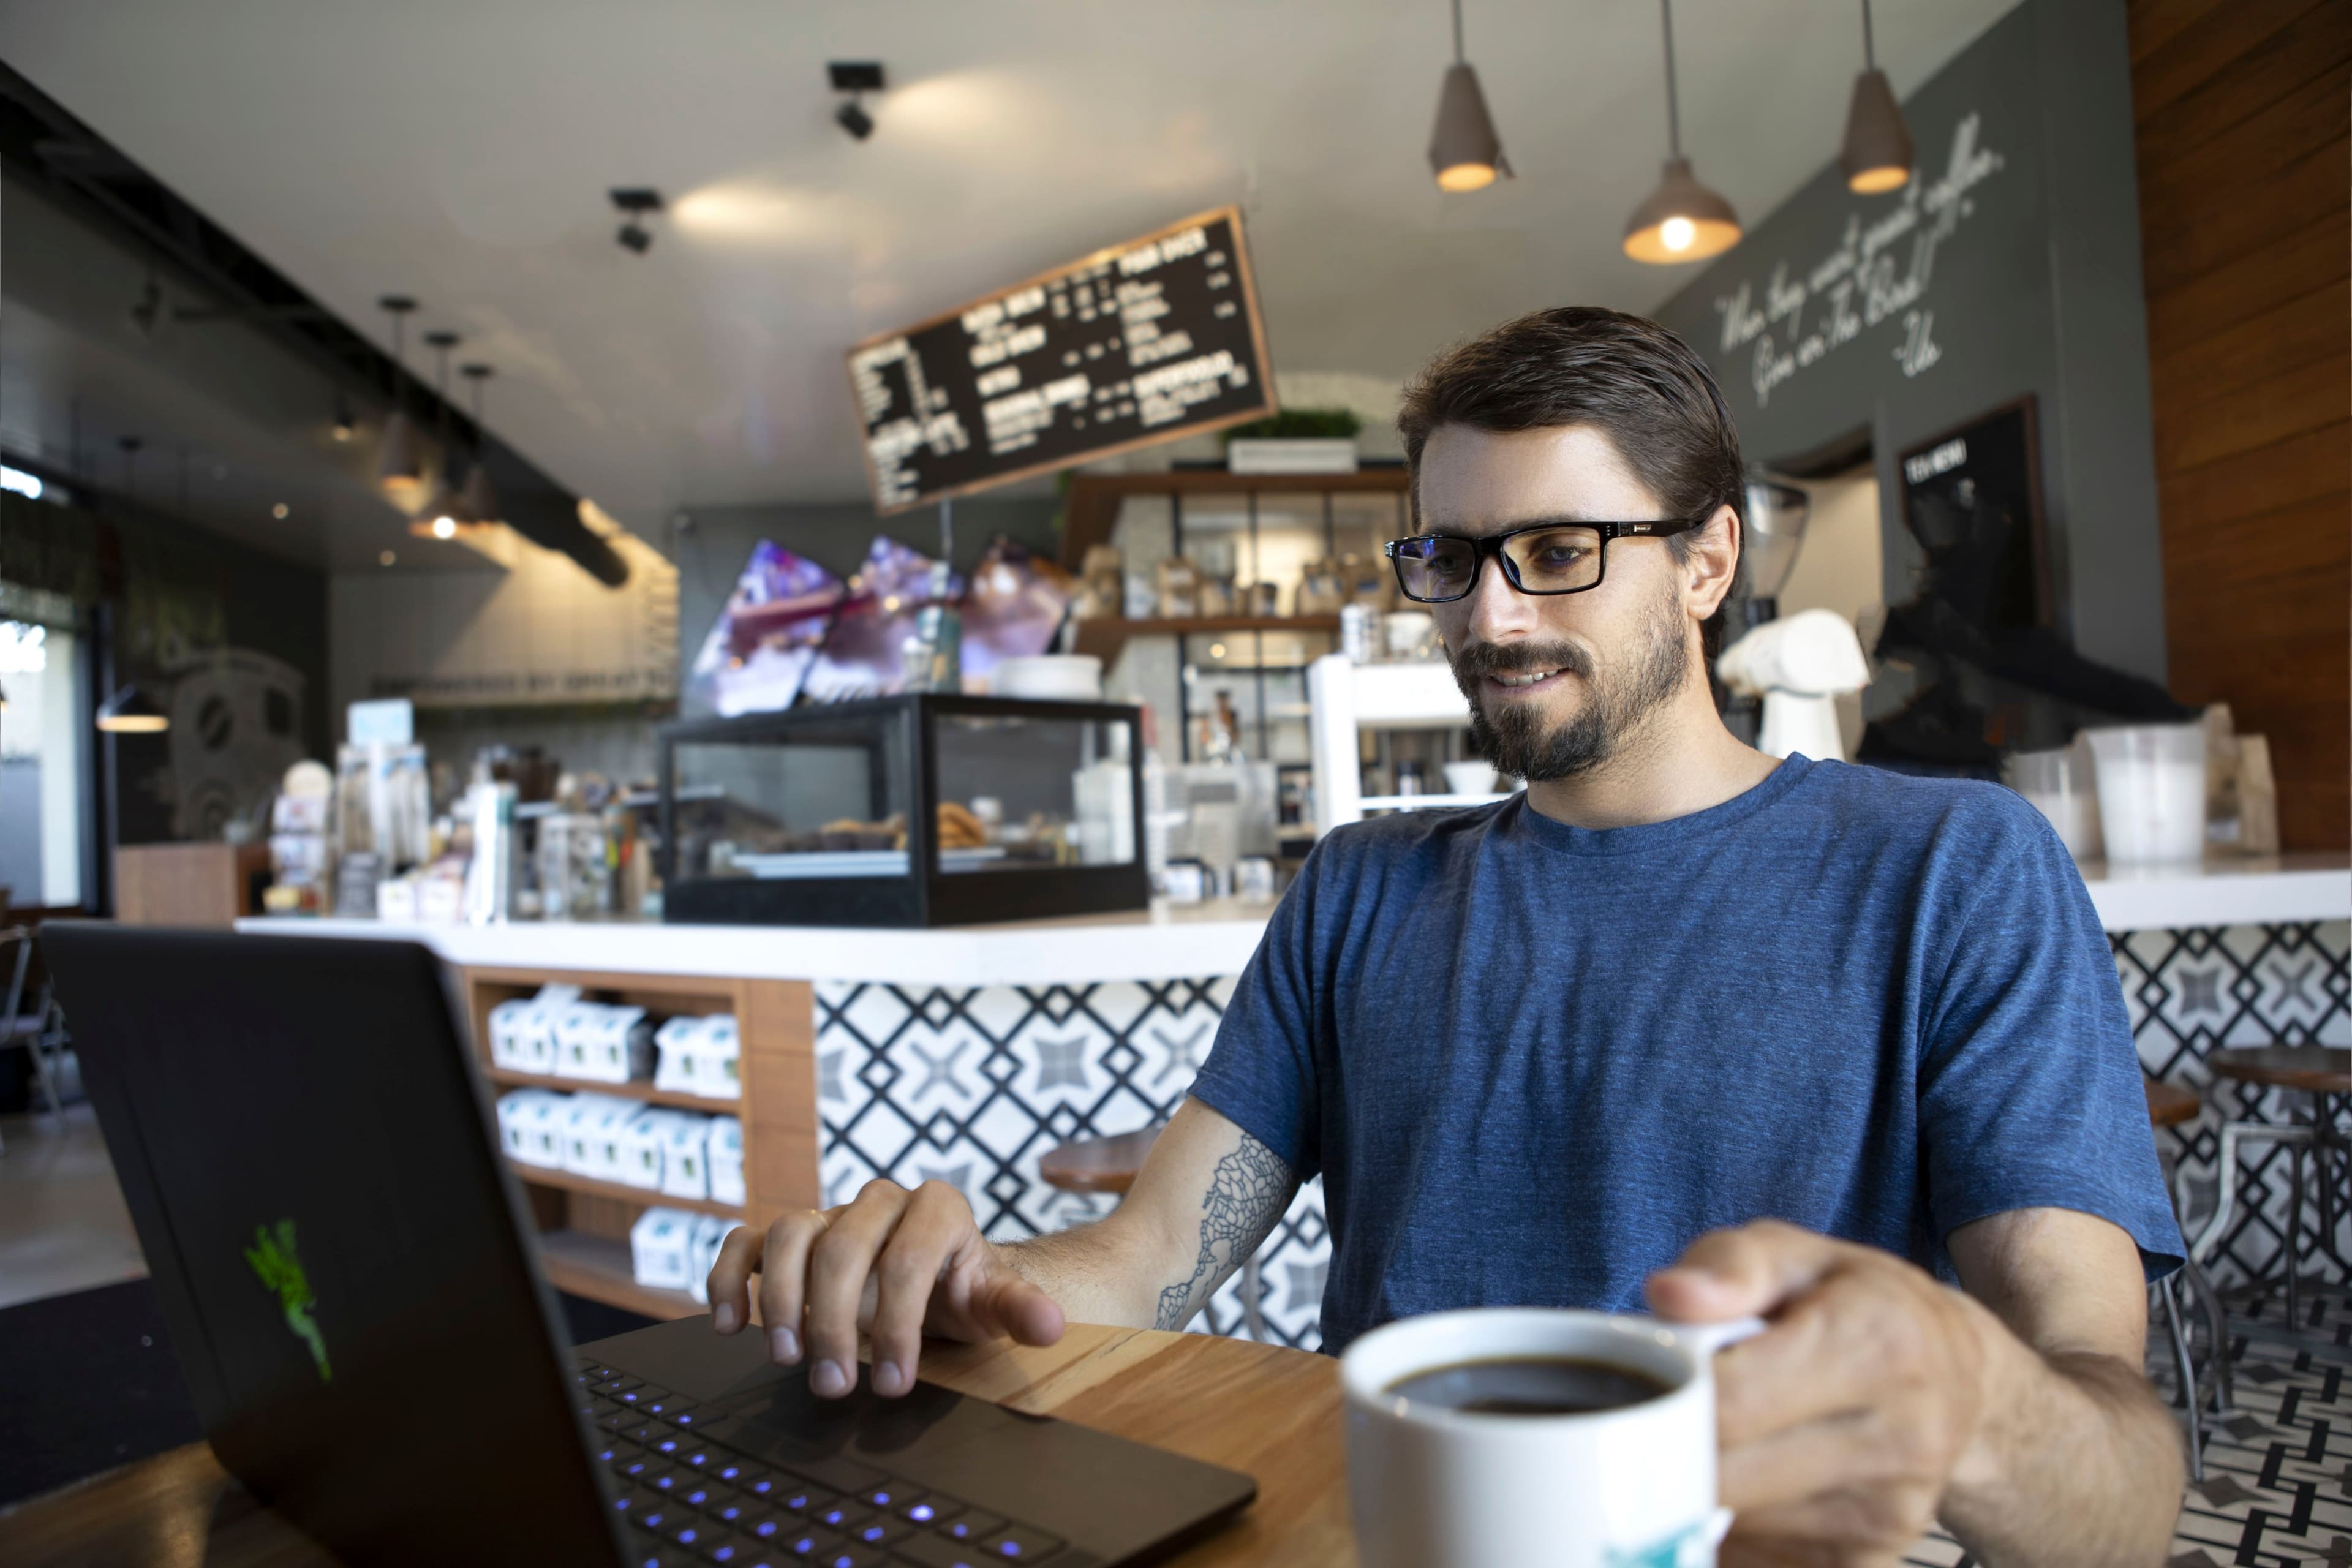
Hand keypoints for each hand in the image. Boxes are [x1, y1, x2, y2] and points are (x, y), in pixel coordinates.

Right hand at [706, 1179, 1065, 1400]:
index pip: (908, 1258)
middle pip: (842, 1246)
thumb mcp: (994, 1302)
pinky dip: (730, 1276)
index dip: (900, 1324)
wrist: (937, 1278)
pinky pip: (746, 1240)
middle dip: (835, 1322)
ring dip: (780, 1299)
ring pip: (789, 1234)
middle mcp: (879, 1201)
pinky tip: (726, 1323)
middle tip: (836, 1385)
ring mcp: (831, 1214)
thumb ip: (1019, 1309)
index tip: (897, 1385)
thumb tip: (1050, 1326)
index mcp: (937, 1208)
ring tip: (785, 1358)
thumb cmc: (963, 1291)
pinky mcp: (793, 1235)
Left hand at [1647, 1220, 1994, 1566]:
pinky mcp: (1870, 1559)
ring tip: (1707, 1436)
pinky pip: (1763, 1561)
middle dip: (1669, 1447)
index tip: (1645, 1379)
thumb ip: (1729, 1265)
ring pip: (1739, 1524)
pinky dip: (1732, 1529)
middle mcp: (1896, 1436)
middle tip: (1654, 1413)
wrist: (1955, 1377)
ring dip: (1699, 1487)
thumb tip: (1669, 1295)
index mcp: (1876, 1344)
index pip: (1734, 1402)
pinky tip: (1742, 1478)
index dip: (1667, 1395)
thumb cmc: (1856, 1302)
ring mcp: (1888, 1511)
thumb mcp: (1795, 1254)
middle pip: (1729, 1475)